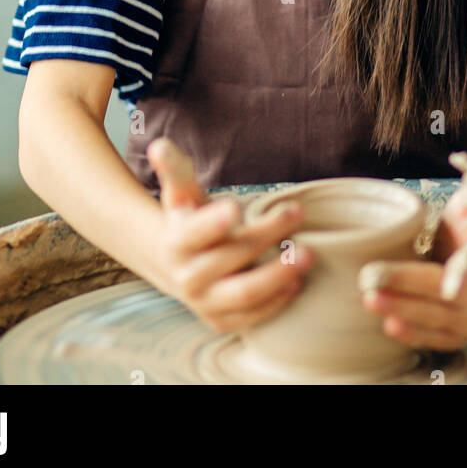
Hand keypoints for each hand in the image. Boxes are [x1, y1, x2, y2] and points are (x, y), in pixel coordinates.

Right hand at [141, 137, 313, 333]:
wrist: (179, 265)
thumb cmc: (190, 219)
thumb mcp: (181, 195)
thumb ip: (175, 170)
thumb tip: (159, 146)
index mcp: (176, 242)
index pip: (193, 232)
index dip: (212, 221)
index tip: (235, 206)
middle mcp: (187, 277)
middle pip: (231, 256)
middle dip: (266, 234)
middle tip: (296, 212)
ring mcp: (204, 303)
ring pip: (245, 293)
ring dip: (278, 275)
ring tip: (307, 254)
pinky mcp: (222, 321)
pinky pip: (252, 317)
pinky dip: (277, 301)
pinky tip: (297, 281)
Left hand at [357, 152, 466, 351]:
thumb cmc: (466, 228)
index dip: (465, 275)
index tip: (450, 285)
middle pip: (444, 292)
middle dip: (407, 286)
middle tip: (369, 277)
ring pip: (436, 319)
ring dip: (402, 311)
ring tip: (369, 299)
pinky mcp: (456, 336)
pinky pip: (434, 339)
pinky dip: (412, 334)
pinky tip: (387, 325)